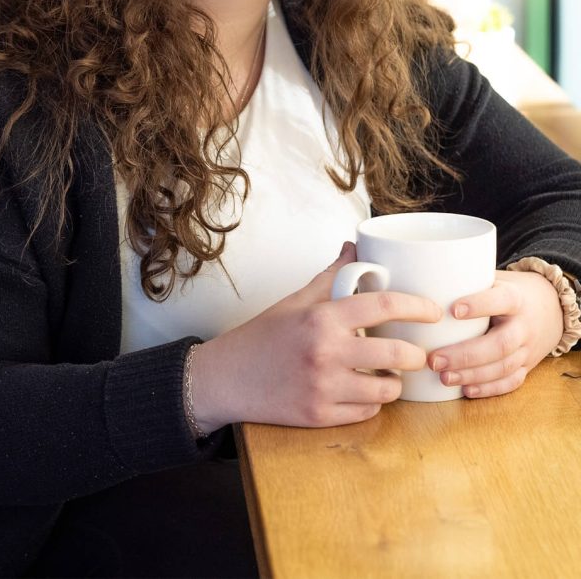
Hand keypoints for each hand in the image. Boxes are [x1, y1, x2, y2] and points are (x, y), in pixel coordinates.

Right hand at [189, 242, 441, 431]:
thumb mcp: (296, 301)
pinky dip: (371, 404)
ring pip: (387, 390)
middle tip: (417, 352)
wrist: (226, 377)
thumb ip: (330, 276)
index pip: (383, 305)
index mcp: (322, 317)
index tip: (434, 310)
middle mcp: (325, 351)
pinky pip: (366, 413)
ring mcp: (323, 387)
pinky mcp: (320, 416)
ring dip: (395, 383)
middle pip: (396, 354)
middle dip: (416, 354)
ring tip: (388, 374)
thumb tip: (354, 246)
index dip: (417, 306)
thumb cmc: (264, 336)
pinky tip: (363, 392)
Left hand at [427, 270, 564, 398]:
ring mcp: (527, 349)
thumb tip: (419, 280)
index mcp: (516, 298)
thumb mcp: (493, 279)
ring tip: (444, 377)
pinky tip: (466, 390)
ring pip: (504, 367)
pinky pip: (511, 382)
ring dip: (472, 375)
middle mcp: (524, 325)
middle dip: (465, 355)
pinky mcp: (527, 366)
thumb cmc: (507, 291)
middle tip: (434, 360)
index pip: (501, 300)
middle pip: (500, 344)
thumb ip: (465, 281)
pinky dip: (489, 388)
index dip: (479, 305)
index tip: (452, 310)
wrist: (549, 307)